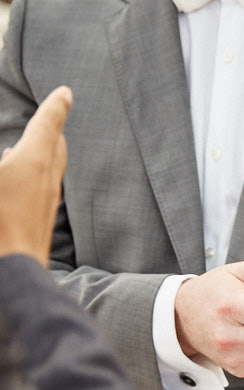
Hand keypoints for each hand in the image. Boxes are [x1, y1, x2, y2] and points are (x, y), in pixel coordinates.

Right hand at [0, 86, 71, 264]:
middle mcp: (47, 179)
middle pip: (55, 145)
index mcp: (34, 161)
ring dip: (42, 152)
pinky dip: (34, 175)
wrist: (12, 272)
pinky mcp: (40, 221)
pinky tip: (18, 183)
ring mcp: (46, 202)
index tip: (66, 92)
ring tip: (32, 145)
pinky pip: (41, 188)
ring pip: (50, 168)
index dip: (55, 106)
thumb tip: (9, 156)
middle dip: (50, 129)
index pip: (48, 124)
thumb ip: (4, 160)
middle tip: (51, 115)